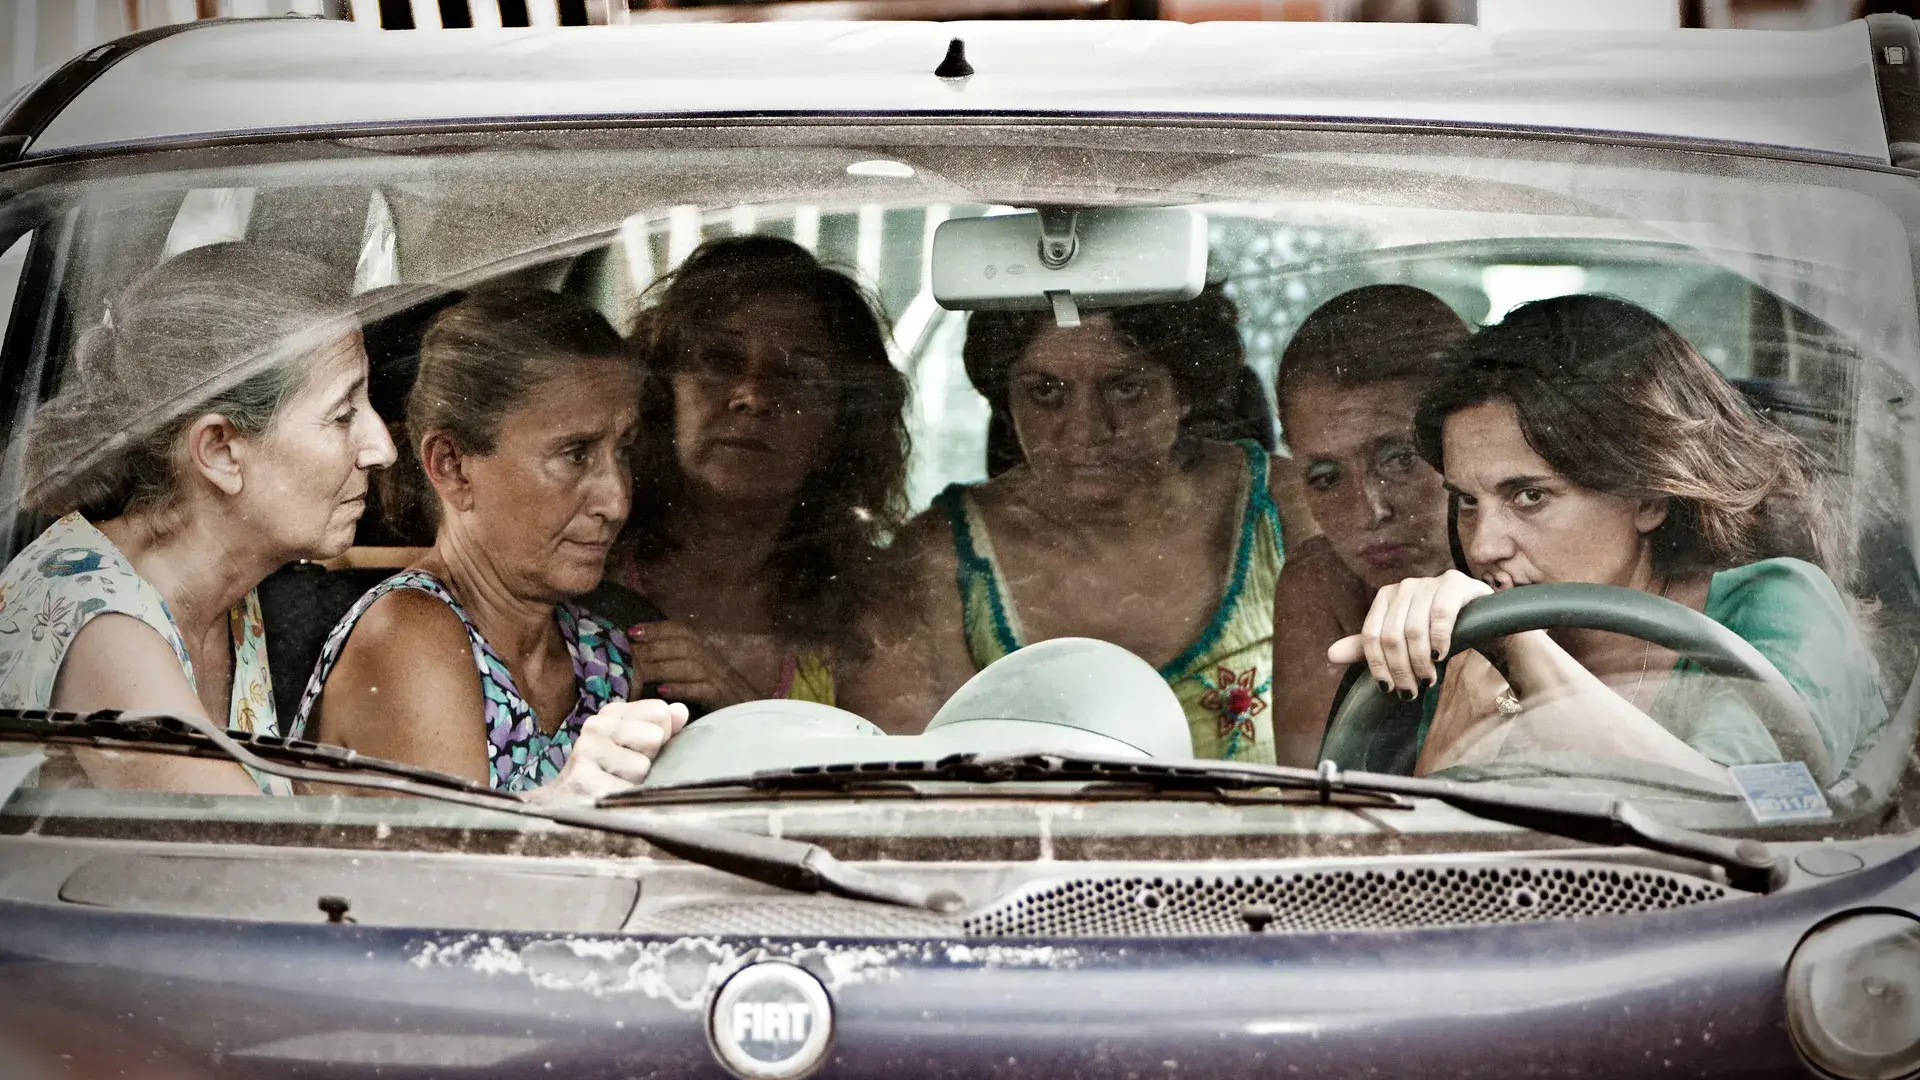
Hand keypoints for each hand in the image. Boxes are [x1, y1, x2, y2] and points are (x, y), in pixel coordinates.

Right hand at [525, 699, 689, 804]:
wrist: (563, 804)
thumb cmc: (606, 773)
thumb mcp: (632, 745)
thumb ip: (660, 728)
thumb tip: (681, 711)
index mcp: (611, 713)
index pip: (660, 711)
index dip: (659, 736)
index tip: (637, 750)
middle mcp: (596, 726)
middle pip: (654, 735)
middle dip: (648, 759)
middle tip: (624, 771)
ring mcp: (587, 752)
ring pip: (642, 766)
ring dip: (636, 782)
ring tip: (615, 784)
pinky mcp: (584, 781)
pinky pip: (628, 790)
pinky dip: (624, 800)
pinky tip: (608, 798)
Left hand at [627, 620, 758, 708]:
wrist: (747, 713)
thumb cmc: (715, 696)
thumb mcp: (695, 674)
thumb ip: (673, 663)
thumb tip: (639, 659)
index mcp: (706, 650)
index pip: (682, 630)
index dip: (657, 628)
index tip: (632, 632)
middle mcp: (713, 660)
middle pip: (683, 645)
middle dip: (654, 646)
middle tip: (628, 653)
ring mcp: (719, 678)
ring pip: (691, 665)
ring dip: (662, 667)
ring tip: (639, 672)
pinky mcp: (722, 697)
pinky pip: (701, 689)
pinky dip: (681, 688)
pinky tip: (662, 692)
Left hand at [1328, 569, 1492, 698]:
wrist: (1481, 621)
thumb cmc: (1436, 634)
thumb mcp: (1402, 643)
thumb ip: (1368, 648)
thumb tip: (1331, 655)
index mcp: (1385, 597)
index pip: (1371, 636)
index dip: (1378, 665)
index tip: (1388, 689)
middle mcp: (1404, 586)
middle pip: (1391, 636)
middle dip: (1400, 669)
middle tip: (1410, 691)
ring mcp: (1428, 582)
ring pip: (1413, 629)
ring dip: (1419, 662)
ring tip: (1428, 680)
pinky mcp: (1454, 583)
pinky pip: (1439, 614)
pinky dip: (1438, 640)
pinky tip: (1441, 656)